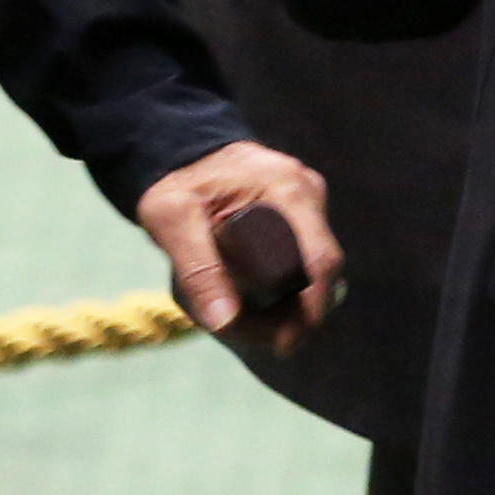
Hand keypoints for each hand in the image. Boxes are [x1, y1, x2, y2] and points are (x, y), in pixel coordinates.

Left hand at [135, 142, 342, 351]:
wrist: (177, 149)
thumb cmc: (174, 180)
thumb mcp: (172, 219)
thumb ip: (196, 269)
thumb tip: (225, 324)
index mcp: (287, 189)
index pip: (322, 260)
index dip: (312, 309)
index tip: (284, 345)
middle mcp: (307, 195)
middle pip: (318, 274)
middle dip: (290, 315)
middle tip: (244, 335)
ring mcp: (306, 206)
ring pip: (310, 273)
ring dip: (283, 306)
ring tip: (236, 319)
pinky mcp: (299, 217)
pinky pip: (300, 262)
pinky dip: (278, 288)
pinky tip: (245, 301)